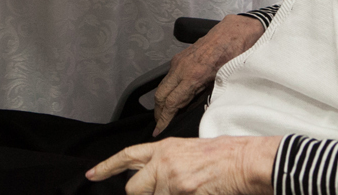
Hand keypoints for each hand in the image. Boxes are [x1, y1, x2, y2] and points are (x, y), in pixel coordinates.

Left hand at [86, 136, 278, 194]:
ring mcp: (173, 181)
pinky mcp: (184, 194)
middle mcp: (164, 162)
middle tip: (166, 191)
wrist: (245, 161)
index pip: (127, 156)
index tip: (92, 174)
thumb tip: (153, 178)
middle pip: (134, 189)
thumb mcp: (189, 150)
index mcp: (165, 148)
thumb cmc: (225, 155)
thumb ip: (166, 162)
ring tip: (188, 190)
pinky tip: (195, 193)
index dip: (107, 167)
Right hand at [153, 15, 264, 135]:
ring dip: (162, 101)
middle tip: (160, 125)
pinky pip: (168, 77)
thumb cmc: (234, 54)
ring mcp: (179, 61)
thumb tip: (196, 110)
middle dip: (158, 112)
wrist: (234, 32)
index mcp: (193, 75)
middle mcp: (182, 67)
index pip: (171, 102)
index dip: (164, 119)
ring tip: (165, 114)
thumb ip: (207, 95)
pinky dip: (167, 89)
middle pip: (160, 95)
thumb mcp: (224, 81)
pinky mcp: (180, 57)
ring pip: (162, 85)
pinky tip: (174, 97)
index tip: (159, 130)